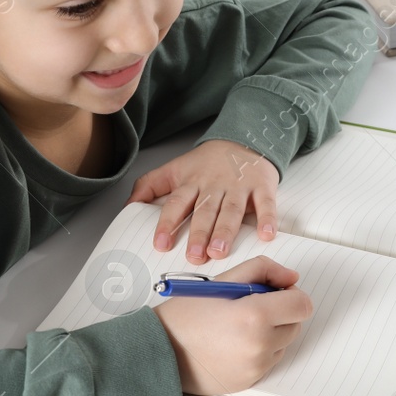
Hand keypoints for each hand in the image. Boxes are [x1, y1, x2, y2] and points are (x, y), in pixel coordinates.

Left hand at [126, 139, 278, 262]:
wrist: (244, 139)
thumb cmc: (207, 163)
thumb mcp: (175, 169)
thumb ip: (149, 186)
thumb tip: (127, 207)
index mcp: (192, 182)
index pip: (177, 203)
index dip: (168, 223)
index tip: (160, 244)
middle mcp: (214, 185)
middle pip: (205, 210)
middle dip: (199, 233)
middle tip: (194, 256)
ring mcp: (239, 186)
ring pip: (231, 210)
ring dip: (226, 231)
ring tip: (219, 251)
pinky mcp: (262, 186)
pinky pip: (266, 204)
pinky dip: (268, 219)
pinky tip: (267, 235)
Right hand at [153, 256, 312, 394]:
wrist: (160, 352)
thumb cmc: (186, 315)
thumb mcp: (222, 280)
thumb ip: (262, 270)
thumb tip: (291, 278)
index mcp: (255, 316)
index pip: (302, 305)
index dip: (291, 295)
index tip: (276, 292)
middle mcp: (260, 345)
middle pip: (295, 325)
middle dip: (279, 313)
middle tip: (250, 307)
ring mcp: (255, 367)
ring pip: (283, 344)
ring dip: (270, 333)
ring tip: (237, 327)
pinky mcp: (249, 381)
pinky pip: (267, 362)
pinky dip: (258, 352)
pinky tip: (232, 344)